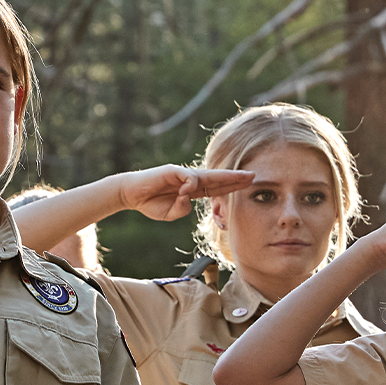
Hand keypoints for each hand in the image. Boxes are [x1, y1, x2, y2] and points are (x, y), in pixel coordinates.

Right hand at [119, 166, 255, 220]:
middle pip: (218, 178)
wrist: (132, 194)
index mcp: (193, 190)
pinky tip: (184, 192)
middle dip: (236, 177)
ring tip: (241, 178)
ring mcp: (182, 174)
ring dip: (226, 178)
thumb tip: (188, 200)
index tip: (248, 184)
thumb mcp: (170, 214)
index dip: (232, 186)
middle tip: (254, 175)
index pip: (217, 188)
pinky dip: (189, 184)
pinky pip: (187, 177)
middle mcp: (190, 180)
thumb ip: (181, 210)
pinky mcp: (172, 171)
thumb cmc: (151, 203)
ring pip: (208, 176)